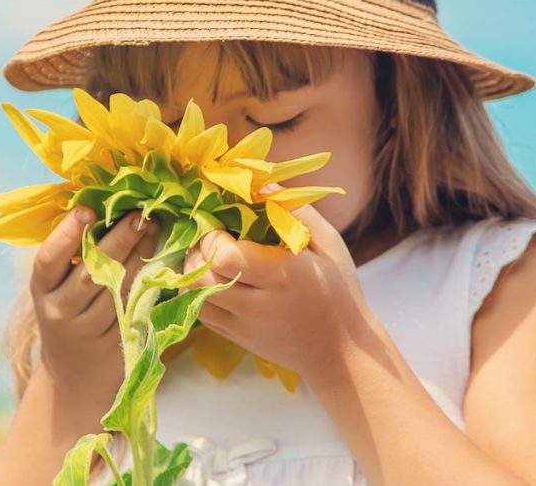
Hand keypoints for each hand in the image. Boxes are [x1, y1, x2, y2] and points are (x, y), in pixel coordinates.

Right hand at [30, 207, 158, 402]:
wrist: (77, 377)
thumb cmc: (70, 315)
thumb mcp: (57, 289)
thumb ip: (71, 257)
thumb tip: (99, 205)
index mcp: (42, 290)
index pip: (48, 260)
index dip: (65, 235)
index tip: (86, 211)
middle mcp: (60, 312)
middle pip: (92, 272)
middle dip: (119, 239)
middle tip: (140, 215)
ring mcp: (89, 331)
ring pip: (119, 288)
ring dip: (140, 256)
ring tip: (155, 230)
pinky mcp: (117, 343)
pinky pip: (136, 306)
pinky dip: (150, 282)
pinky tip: (161, 261)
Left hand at [179, 200, 369, 387]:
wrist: (342, 351)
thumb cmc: (339, 290)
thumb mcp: (328, 245)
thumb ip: (295, 212)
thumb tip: (261, 185)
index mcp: (283, 277)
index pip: (225, 257)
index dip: (213, 237)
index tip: (222, 226)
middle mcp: (259, 306)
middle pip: (200, 277)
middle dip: (196, 251)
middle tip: (209, 238)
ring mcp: (245, 327)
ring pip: (193, 297)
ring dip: (192, 272)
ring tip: (208, 258)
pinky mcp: (237, 340)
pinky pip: (202, 314)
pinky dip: (198, 292)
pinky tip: (215, 279)